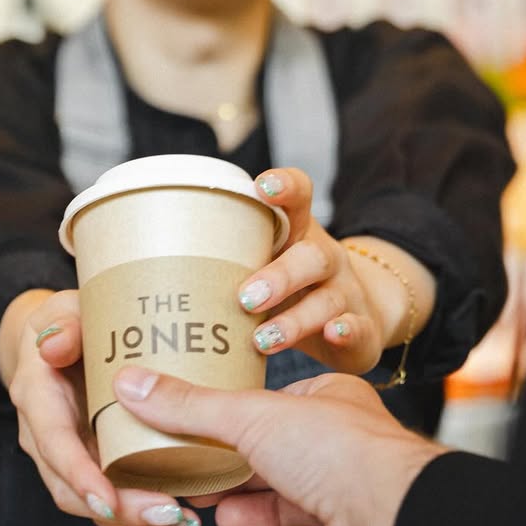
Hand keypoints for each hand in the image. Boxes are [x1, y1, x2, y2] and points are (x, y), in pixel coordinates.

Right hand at [0, 288, 205, 525]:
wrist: (54, 338)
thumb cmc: (69, 320)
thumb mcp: (65, 311)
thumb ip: (64, 325)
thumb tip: (54, 345)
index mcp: (37, 397)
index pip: (55, 443)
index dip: (80, 474)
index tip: (109, 500)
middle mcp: (44, 435)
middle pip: (72, 486)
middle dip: (119, 510)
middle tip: (170, 516)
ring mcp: (65, 455)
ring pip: (89, 501)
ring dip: (130, 522)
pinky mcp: (87, 464)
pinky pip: (102, 501)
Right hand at [113, 367, 444, 525]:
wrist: (393, 514)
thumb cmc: (335, 449)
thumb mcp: (250, 416)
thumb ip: (190, 407)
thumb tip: (130, 384)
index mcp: (329, 400)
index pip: (274, 405)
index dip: (233, 420)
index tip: (192, 432)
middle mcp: (344, 444)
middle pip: (279, 458)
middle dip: (237, 473)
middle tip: (192, 483)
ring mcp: (353, 495)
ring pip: (295, 504)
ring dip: (256, 512)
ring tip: (217, 521)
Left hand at [240, 167, 433, 375]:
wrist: (351, 317)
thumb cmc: (289, 290)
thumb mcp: (268, 265)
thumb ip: (235, 256)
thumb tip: (162, 259)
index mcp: (300, 235)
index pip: (299, 199)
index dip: (284, 188)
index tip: (262, 186)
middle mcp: (326, 261)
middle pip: (311, 258)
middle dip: (279, 276)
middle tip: (246, 297)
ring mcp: (348, 295)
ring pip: (327, 302)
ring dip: (296, 320)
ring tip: (263, 339)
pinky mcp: (363, 332)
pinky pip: (359, 331)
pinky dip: (346, 334)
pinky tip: (333, 337)